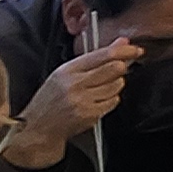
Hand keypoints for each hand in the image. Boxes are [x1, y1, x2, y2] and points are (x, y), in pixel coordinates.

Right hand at [6, 43, 134, 164]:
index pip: (103, 54)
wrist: (37, 128)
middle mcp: (75, 84)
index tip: (135, 50)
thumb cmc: (51, 99)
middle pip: (114, 68)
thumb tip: (121, 42)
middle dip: (121, 68)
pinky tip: (97, 101)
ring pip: (116, 85)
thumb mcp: (66, 73)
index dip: (124, 50)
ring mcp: (83, 101)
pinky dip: (110, 99)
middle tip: (116, 71)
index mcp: (68, 70)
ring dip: (115, 85)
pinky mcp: (89, 115)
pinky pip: (113, 101)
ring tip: (100, 89)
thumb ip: (95, 57)